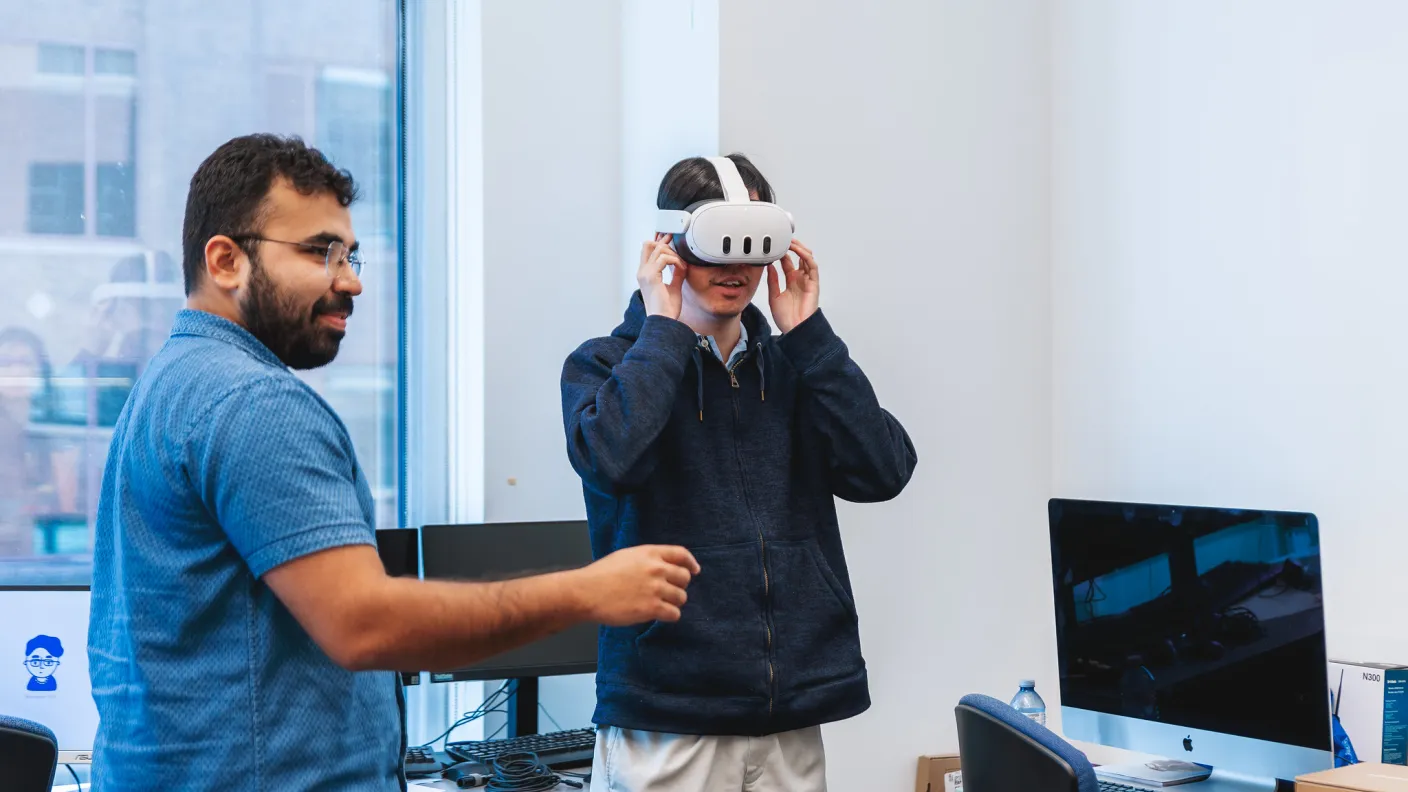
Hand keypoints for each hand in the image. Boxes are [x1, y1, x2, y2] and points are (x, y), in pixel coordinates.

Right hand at [575, 545, 700, 624]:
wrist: (586, 592)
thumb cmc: (601, 575)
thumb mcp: (626, 556)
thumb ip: (647, 559)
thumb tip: (663, 566)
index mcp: (650, 553)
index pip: (681, 554)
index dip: (690, 563)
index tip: (694, 571)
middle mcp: (656, 569)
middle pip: (684, 578)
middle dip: (678, 586)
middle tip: (668, 592)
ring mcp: (655, 588)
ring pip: (681, 597)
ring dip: (673, 602)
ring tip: (658, 605)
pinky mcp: (652, 608)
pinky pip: (674, 614)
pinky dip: (668, 616)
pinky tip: (657, 615)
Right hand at [637, 237, 687, 319]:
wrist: (664, 321)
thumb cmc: (667, 309)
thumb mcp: (674, 287)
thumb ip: (676, 275)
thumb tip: (682, 265)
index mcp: (645, 274)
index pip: (648, 251)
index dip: (659, 242)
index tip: (670, 238)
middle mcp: (642, 272)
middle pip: (648, 244)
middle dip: (664, 241)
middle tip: (676, 243)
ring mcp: (645, 273)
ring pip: (659, 249)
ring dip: (674, 254)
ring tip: (681, 265)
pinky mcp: (651, 276)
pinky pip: (664, 259)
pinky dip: (676, 261)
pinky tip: (681, 269)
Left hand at [767, 239, 819, 333]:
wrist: (794, 329)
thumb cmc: (786, 317)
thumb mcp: (774, 296)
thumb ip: (772, 281)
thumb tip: (769, 266)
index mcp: (790, 281)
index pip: (787, 262)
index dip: (782, 253)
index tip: (774, 245)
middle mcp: (800, 279)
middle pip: (799, 257)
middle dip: (792, 247)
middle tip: (783, 239)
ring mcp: (807, 280)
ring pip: (807, 258)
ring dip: (800, 248)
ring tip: (791, 241)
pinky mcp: (814, 283)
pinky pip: (812, 266)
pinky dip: (806, 257)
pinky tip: (798, 251)